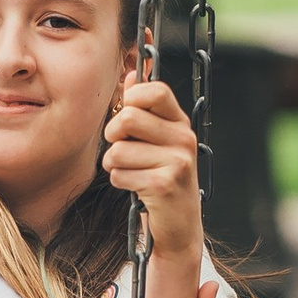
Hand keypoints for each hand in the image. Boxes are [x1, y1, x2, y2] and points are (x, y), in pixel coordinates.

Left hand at [101, 69, 204, 274]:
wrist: (178, 223)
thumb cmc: (160, 176)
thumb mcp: (155, 139)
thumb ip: (143, 107)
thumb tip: (131, 74)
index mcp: (180, 122)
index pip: (154, 90)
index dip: (131, 99)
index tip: (128, 116)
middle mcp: (184, 138)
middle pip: (127, 117)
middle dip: (114, 136)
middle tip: (124, 150)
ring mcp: (177, 162)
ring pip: (118, 150)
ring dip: (115, 165)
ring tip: (132, 172)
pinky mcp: (164, 185)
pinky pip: (119, 174)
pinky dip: (119, 182)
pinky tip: (136, 188)